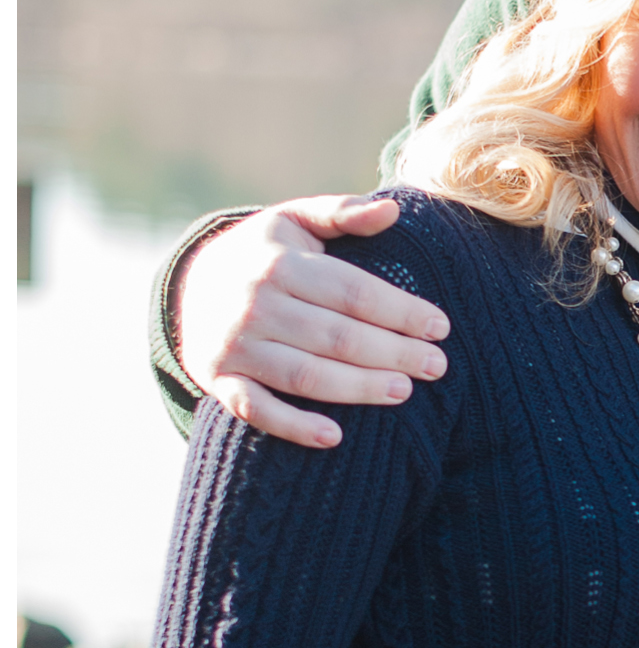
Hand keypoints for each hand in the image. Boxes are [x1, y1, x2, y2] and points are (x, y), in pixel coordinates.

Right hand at [176, 196, 451, 448]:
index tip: (440, 327)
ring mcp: (235, 346)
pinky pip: (256, 409)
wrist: (190, 285)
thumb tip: (394, 210)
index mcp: (278, 265)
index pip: (352, 292)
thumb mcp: (295, 221)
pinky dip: (292, 425)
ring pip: (306, 374)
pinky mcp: (219, 379)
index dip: (400, 311)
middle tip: (436, 366)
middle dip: (392, 353)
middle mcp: (255, 306)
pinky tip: (334, 436)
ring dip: (358, 388)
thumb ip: (343, 213)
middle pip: (336, 336)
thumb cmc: (265, 254)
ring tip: (404, 391)